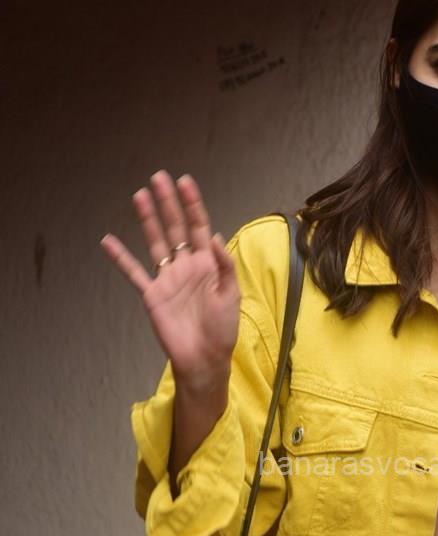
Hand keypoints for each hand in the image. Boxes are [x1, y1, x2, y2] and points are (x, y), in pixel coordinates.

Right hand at [100, 170, 239, 389]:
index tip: (185, 182)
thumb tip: (212, 234)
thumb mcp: (231, 294)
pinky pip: (133, 272)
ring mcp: (167, 279)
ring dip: (147, 220)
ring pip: (155, 242)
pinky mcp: (152, 294)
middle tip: (158, 178)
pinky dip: (120, 258)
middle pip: (175, 227)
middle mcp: (186, 266)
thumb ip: (224, 265)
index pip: (199, 226)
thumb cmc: (223, 329)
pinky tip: (108, 241)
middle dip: (168, 203)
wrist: (205, 358)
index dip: (192, 204)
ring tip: (139, 196)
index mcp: (207, 264)